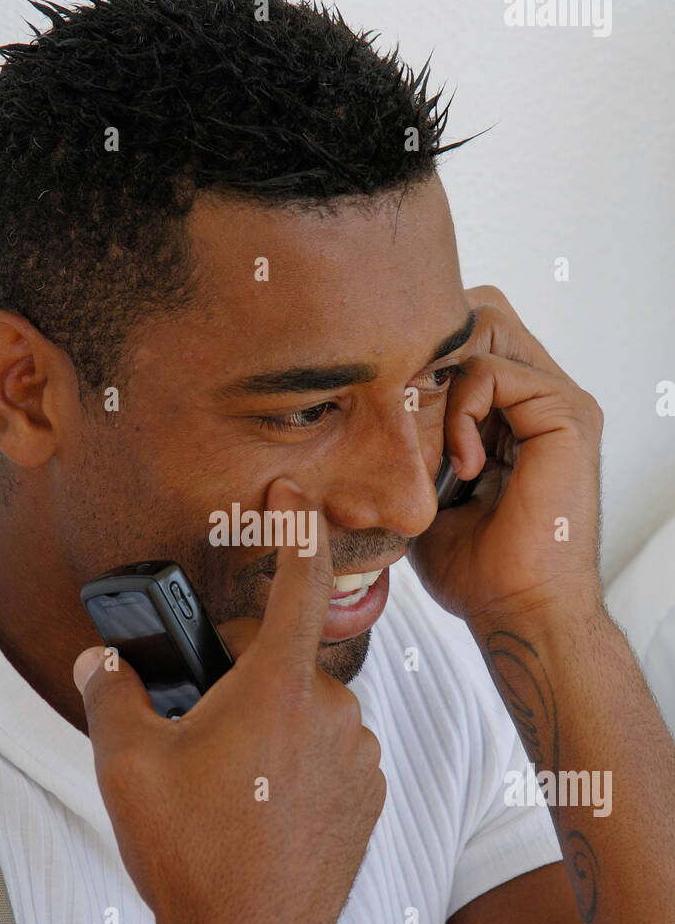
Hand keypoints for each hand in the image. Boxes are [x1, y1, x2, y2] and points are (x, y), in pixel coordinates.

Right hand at [72, 478, 385, 923]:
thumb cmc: (190, 857)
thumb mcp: (127, 766)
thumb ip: (112, 694)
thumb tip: (102, 663)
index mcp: (279, 688)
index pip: (298, 583)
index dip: (296, 530)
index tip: (294, 497)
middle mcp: (335, 714)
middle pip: (286, 665)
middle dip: (247, 677)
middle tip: (201, 731)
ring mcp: (360, 762)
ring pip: (310, 717)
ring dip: (275, 731)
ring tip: (230, 791)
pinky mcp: (370, 804)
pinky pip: (334, 761)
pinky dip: (302, 769)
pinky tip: (264, 816)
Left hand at [409, 286, 605, 627]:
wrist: (515, 609)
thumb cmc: (476, 569)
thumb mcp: (425, 494)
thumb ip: (410, 446)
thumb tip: (355, 418)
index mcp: (514, 412)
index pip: (466, 337)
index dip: (421, 354)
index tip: (387, 404)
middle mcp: (540, 397)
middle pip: (480, 314)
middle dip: (430, 351)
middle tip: (402, 405)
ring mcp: (558, 400)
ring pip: (485, 328)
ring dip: (441, 380)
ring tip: (435, 443)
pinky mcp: (567, 412)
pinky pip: (495, 371)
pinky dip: (463, 409)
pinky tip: (462, 464)